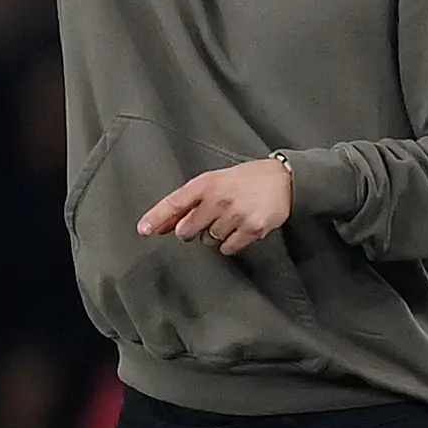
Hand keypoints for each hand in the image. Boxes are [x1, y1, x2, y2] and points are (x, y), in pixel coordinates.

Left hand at [138, 156, 293, 254]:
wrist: (283, 179)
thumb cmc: (245, 180)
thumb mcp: (214, 182)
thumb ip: (188, 204)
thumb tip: (162, 227)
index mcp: (206, 184)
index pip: (174, 203)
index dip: (156, 218)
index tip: (143, 230)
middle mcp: (218, 199)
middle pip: (187, 230)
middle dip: (192, 230)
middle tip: (207, 220)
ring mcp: (235, 215)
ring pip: (208, 240)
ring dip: (215, 235)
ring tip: (230, 219)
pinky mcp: (252, 229)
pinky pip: (228, 248)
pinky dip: (230, 243)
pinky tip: (240, 228)